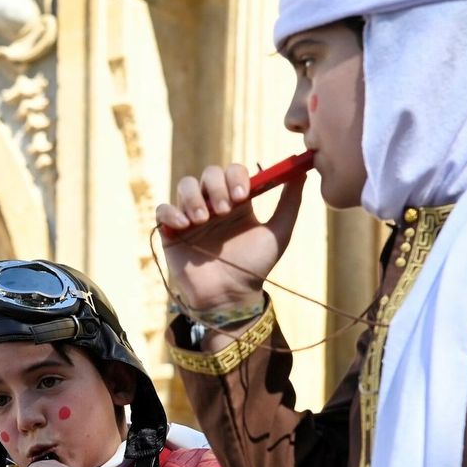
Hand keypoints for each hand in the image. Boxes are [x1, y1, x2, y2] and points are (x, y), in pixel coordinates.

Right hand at [154, 163, 305, 313]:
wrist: (229, 295)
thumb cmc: (255, 266)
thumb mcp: (278, 233)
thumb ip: (290, 202)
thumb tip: (303, 171)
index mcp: (237, 202)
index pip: (232, 172)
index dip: (236, 177)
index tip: (244, 196)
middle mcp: (213, 204)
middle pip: (208, 174)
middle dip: (216, 187)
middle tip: (225, 211)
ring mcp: (191, 216)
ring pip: (185, 185)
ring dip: (194, 198)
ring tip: (203, 220)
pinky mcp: (171, 231)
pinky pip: (163, 210)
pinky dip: (172, 212)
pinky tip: (185, 226)